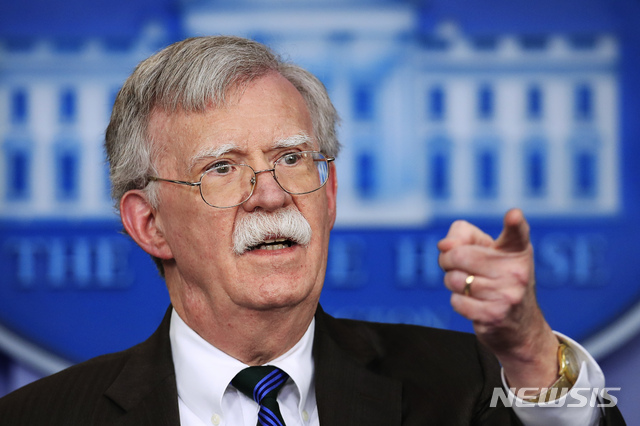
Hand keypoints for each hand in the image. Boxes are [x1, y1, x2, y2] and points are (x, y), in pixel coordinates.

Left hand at [438, 208, 558, 390]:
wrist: (519, 327)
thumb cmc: (496, 279)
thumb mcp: (486, 252)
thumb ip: (463, 237)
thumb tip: (444, 245)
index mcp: (517, 250)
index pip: (517, 233)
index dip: (515, 222)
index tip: (513, 215)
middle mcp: (517, 271)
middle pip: (459, 255)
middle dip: (448, 261)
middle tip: (457, 267)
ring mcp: (507, 294)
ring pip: (455, 280)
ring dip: (453, 283)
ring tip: (468, 286)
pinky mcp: (495, 315)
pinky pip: (457, 301)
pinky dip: (458, 301)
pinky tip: (474, 303)